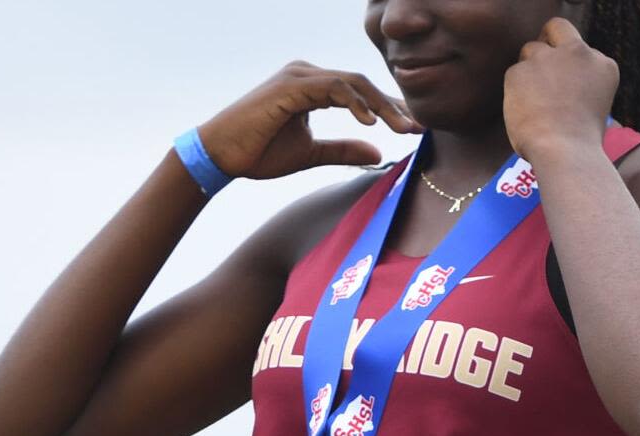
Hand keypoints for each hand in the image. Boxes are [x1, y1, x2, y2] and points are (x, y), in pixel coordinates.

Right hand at [196, 61, 424, 179]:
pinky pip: (331, 88)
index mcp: (313, 87)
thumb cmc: (258, 153)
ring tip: (402, 127)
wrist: (220, 156)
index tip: (414, 128)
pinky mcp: (290, 86)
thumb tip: (379, 152)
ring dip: (381, 105)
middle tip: (419, 127)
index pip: (361, 91)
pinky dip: (354, 103)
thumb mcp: (311, 154)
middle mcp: (307, 74)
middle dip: (393, 105)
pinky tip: (370, 123)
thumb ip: (344, 150)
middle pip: (362, 83)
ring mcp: (298, 76)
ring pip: (352, 83)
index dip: (389, 108)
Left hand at [503, 17, 618, 160]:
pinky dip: (515, 90)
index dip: (569, 61)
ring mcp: (547, 58)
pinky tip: (523, 112)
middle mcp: (578, 53)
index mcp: (603, 64)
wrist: (564, 151)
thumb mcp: (596, 106)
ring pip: (531, 51)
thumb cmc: (581, 142)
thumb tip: (560, 85)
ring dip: (529, 70)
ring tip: (531, 100)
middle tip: (538, 63)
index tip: (562, 75)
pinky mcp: (519, 70)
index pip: (581, 49)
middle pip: (556, 28)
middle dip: (547, 40)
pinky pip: (514, 74)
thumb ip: (581, 85)